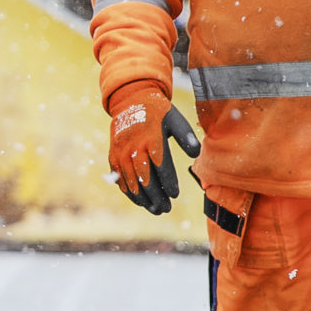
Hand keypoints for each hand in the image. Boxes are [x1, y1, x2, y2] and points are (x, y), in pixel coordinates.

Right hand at [107, 81, 200, 214]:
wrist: (131, 100)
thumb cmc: (158, 112)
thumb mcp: (175, 120)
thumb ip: (186, 137)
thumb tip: (196, 155)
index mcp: (152, 139)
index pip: (161, 167)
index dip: (168, 182)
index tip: (174, 194)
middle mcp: (134, 147)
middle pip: (145, 179)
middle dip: (156, 196)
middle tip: (166, 209)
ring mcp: (121, 152)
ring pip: (131, 181)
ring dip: (142, 198)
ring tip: (154, 209)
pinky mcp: (113, 155)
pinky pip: (119, 178)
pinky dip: (129, 191)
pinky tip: (139, 201)